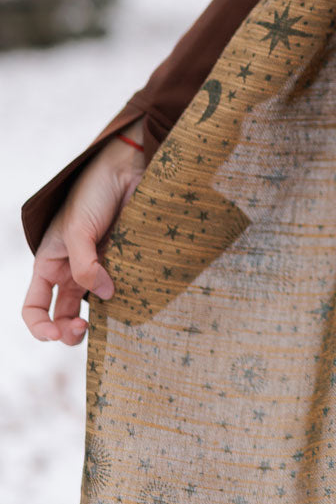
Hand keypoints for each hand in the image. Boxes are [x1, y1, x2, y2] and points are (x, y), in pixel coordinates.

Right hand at [22, 123, 146, 344]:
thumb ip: (85, 265)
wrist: (128, 169)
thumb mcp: (77, 230)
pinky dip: (125, 302)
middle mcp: (72, 270)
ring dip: (99, 320)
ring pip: (95, 308)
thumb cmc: (93, 193)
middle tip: (85, 327)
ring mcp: (101, 268)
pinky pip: (123, 291)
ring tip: (109, 321)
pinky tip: (132, 302)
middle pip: (64, 315)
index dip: (40, 326)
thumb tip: (105, 295)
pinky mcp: (125, 263)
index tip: (56, 334)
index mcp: (50, 263)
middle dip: (70, 330)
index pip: (35, 307)